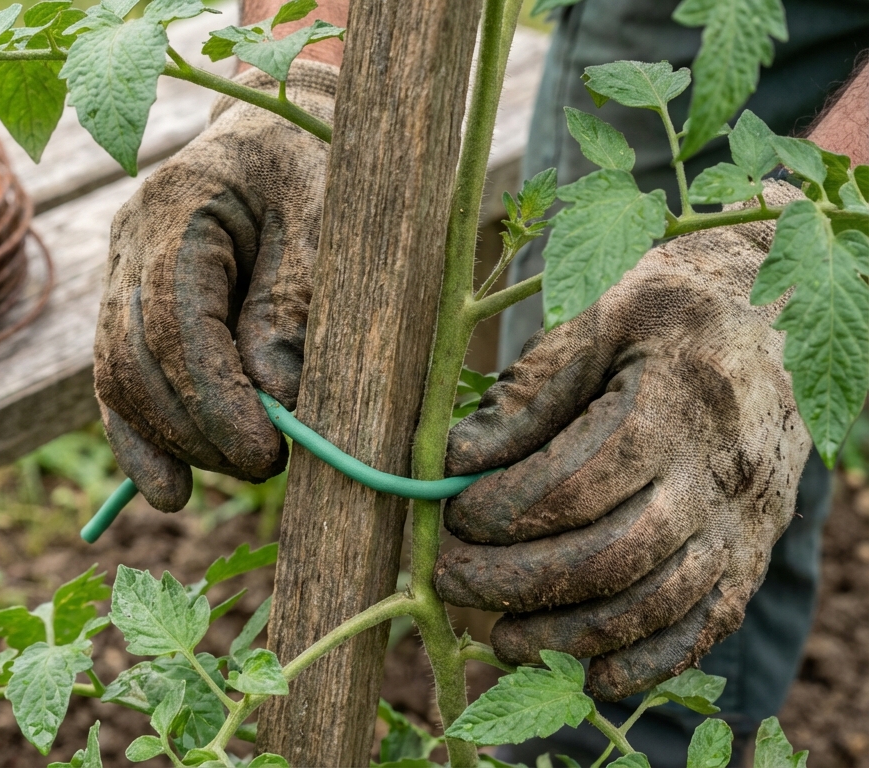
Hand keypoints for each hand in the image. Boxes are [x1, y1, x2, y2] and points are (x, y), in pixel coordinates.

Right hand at [94, 61, 337, 511]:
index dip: (212, 398)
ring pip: (120, 378)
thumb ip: (298, 299)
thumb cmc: (326, 163)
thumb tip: (275, 393)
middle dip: (196, 428)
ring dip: (174, 440)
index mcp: (178, 202)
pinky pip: (122, 381)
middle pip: (136, 358)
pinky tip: (168, 490)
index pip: (173, 320)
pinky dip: (143, 439)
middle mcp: (131, 238)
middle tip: (267, 466)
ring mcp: (122, 272)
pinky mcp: (133, 305)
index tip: (265, 453)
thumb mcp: (334, 216)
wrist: (294, 124)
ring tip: (241, 472)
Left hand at [434, 182, 811, 700]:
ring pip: (656, 603)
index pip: (579, 481)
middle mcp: (714, 474)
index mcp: (670, 405)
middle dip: (520, 578)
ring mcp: (740, 522)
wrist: (768, 316)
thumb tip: (458, 459)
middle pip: (613, 553)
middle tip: (450, 579)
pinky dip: (649, 663)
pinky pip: (705, 625)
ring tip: (498, 637)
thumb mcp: (597, 312)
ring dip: (569, 632)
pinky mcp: (750, 553)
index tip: (453, 513)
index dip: (508, 509)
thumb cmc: (663, 309)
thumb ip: (530, 387)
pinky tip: (591, 676)